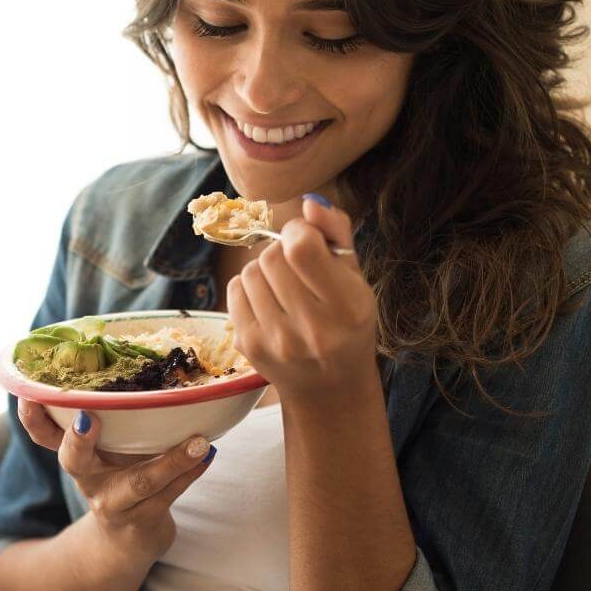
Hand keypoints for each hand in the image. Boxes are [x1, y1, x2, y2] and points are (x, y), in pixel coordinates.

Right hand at [17, 398, 215, 563]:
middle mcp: (88, 479)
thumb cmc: (119, 478)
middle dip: (77, 439)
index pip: (44, 435)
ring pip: (139, 483)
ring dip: (171, 460)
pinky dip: (191, 472)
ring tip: (199, 442)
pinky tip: (207, 454)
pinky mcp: (142, 521)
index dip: (33, 417)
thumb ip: (111, 418)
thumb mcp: (107, 452)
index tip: (30, 396)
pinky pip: (169, 495)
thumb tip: (139, 357)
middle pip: (73, 461)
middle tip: (88, 417)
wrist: (127, 542)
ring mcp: (115, 504)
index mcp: (76, 456)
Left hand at [226, 195, 379, 401]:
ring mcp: (277, 341)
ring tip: (284, 288)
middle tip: (297, 270)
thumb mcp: (355, 279)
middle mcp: (313, 329)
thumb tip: (310, 203)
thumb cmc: (346, 324)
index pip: (301, 248)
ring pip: (250, 271)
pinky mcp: (251, 347)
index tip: (307, 242)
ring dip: (264, 270)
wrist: (330, 387)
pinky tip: (268, 301)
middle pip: (272, 257)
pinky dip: (249, 287)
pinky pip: (235, 290)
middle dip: (282, 252)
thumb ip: (337, 234)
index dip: (299, 233)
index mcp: (347, 308)